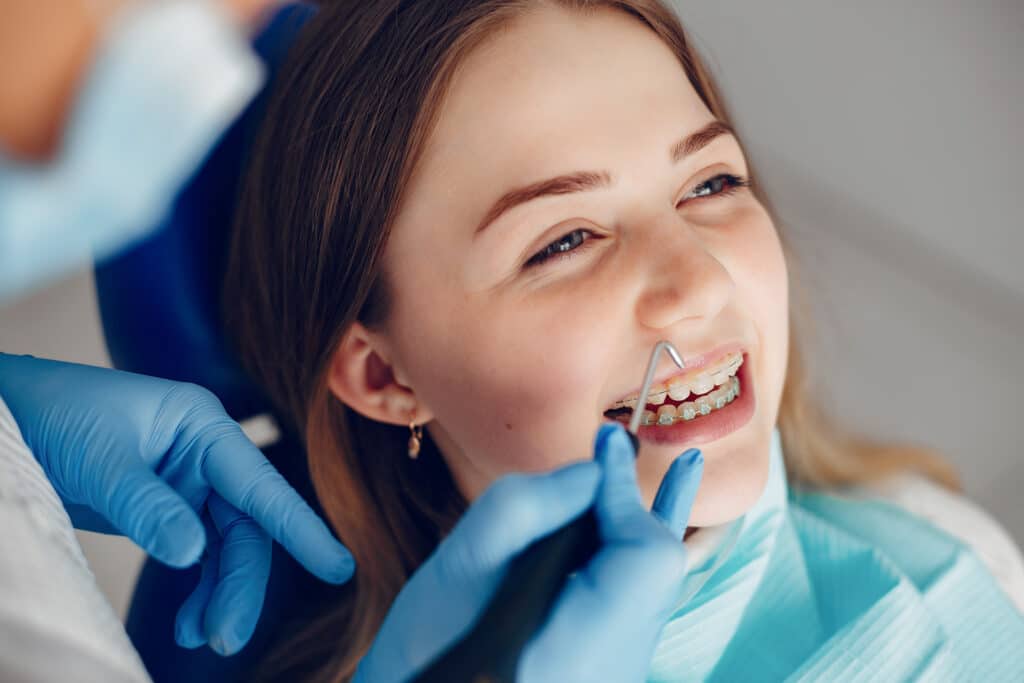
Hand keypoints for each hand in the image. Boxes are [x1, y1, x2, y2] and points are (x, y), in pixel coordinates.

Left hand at [0, 354, 354, 655]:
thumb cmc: (52, 416)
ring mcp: (186, 483)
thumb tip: (193, 555)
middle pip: (245, 527)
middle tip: (225, 636)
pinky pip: (196, 553)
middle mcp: (204, 455)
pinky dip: (195, 587)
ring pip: (224, 547)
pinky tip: (188, 620)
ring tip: (202, 636)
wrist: (7, 416)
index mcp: (201, 426)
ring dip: (218, 593)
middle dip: (240, 583)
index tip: (336, 568)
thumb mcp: (100, 462)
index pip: (260, 484)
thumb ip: (149, 508)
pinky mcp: (164, 508)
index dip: (301, 528)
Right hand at [354, 422, 702, 681]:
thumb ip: (524, 509)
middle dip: (637, 502)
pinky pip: (636, 601)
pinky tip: (646, 518)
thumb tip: (590, 473)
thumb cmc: (426, 649)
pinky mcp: (602, 669)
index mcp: (581, 647)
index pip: (642, 554)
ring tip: (682, 466)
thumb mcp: (459, 569)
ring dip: (646, 522)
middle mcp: (613, 667)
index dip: (625, 491)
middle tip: (620, 444)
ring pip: (651, 586)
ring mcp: (613, 674)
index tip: (606, 441)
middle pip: (655, 572)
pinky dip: (633, 552)